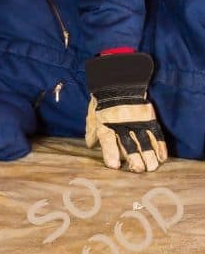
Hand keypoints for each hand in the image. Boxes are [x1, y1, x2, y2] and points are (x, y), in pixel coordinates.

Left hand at [85, 53, 167, 171]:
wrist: (118, 83)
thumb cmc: (102, 103)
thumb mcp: (92, 116)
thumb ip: (92, 132)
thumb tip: (91, 146)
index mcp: (105, 125)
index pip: (108, 141)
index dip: (110, 154)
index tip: (114, 166)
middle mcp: (121, 125)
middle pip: (129, 145)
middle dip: (134, 159)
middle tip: (138, 170)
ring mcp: (136, 121)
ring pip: (144, 141)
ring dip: (149, 156)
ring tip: (151, 168)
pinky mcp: (148, 118)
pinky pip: (156, 133)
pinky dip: (160, 146)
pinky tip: (162, 157)